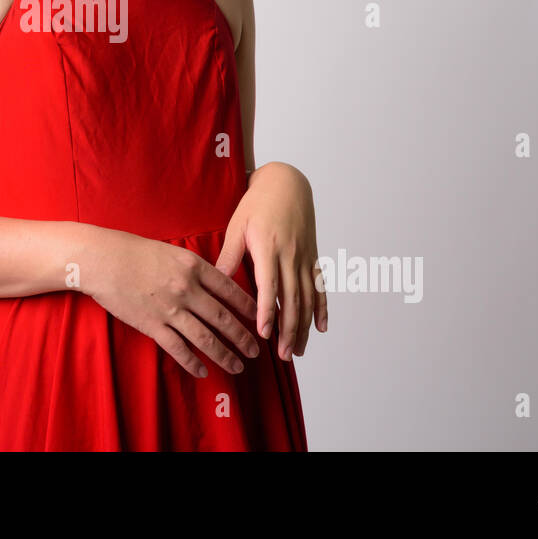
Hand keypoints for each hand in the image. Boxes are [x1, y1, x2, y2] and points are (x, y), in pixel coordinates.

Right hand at [78, 227, 261, 378]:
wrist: (102, 259)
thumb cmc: (133, 251)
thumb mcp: (172, 251)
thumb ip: (194, 268)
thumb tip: (214, 283)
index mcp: (194, 267)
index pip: (230, 291)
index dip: (248, 308)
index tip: (260, 319)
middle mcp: (187, 289)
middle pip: (223, 318)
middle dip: (243, 337)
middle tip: (256, 351)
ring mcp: (170, 309)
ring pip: (206, 338)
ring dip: (225, 355)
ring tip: (237, 366)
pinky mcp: (152, 325)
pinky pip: (178, 348)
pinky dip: (193, 362)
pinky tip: (203, 370)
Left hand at [215, 163, 326, 359]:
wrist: (286, 183)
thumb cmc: (257, 203)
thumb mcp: (237, 225)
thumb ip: (229, 254)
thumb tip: (216, 280)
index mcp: (268, 247)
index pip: (269, 286)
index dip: (267, 311)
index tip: (263, 333)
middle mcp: (290, 255)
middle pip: (292, 298)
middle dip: (289, 329)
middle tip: (283, 355)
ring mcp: (304, 257)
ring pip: (307, 298)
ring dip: (304, 326)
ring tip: (298, 350)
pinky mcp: (312, 256)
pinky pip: (320, 286)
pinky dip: (322, 307)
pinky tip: (321, 328)